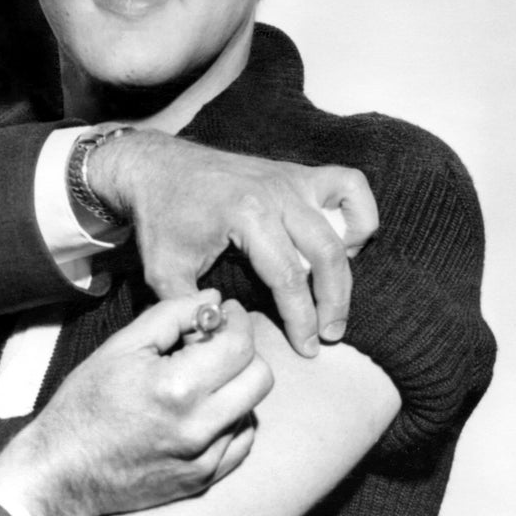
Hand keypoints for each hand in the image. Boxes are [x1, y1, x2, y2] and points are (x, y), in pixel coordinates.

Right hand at [0, 293, 271, 515]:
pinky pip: (241, 441)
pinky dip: (230, 420)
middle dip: (243, 352)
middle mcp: (199, 427)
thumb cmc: (85, 404)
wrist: (63, 472)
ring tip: (201, 380)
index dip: (238, 321)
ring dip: (235, 386)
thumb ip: (172, 314)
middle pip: (260, 377)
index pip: (240, 345)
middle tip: (216, 344)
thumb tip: (214, 299)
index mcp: (177, 388)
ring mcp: (204, 459)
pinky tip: (201, 411)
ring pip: (253, 408)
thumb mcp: (121, 346)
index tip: (226, 313)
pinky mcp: (204, 480)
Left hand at [87, 131, 377, 355]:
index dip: (301, 318)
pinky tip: (345, 244)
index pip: (288, 276)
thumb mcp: (164, 270)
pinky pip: (348, 185)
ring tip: (336, 295)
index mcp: (246, 214)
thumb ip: (194, 310)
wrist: (157, 167)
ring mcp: (291, 179)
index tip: (307, 348)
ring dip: (348, 265)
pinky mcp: (296, 173)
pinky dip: (358, 213)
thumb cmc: (161, 219)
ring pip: (344, 222)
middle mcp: (277, 192)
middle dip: (333, 302)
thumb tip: (220, 344)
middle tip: (330, 335)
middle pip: (326, 253)